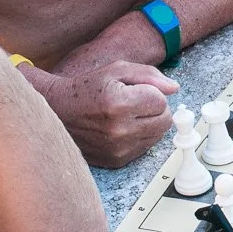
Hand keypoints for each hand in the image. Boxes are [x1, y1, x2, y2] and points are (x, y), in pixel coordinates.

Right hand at [39, 59, 177, 167]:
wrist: (58, 111)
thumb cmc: (88, 88)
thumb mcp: (116, 70)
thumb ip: (149, 75)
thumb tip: (174, 88)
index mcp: (119, 104)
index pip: (161, 101)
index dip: (153, 93)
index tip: (137, 91)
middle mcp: (119, 130)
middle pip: (165, 121)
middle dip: (155, 109)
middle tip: (136, 102)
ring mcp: (118, 149)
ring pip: (158, 136)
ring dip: (149, 124)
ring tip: (127, 115)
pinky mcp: (116, 161)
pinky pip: (145, 148)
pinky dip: (139, 137)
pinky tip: (122, 128)